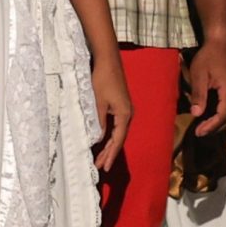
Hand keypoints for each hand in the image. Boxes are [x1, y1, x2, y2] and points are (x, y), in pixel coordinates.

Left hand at [89, 50, 132, 174]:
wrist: (108, 60)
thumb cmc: (102, 80)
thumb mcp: (98, 103)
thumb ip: (99, 122)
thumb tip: (98, 139)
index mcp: (124, 115)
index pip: (117, 140)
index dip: (110, 155)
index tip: (104, 166)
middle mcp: (128, 114)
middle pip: (119, 139)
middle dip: (109, 153)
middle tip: (100, 166)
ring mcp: (125, 109)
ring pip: (117, 132)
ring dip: (109, 145)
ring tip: (100, 158)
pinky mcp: (120, 105)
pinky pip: (116, 125)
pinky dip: (109, 134)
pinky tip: (103, 140)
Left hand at [183, 37, 225, 137]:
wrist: (222, 41)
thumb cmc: (208, 56)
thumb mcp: (199, 74)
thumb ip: (198, 94)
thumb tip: (196, 114)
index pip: (223, 116)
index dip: (211, 126)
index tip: (198, 133)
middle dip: (215, 127)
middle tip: (199, 132)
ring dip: (218, 122)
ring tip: (204, 126)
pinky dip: (221, 113)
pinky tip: (209, 114)